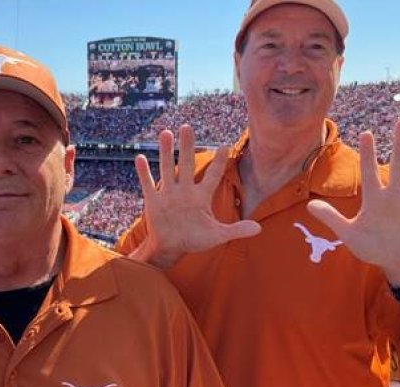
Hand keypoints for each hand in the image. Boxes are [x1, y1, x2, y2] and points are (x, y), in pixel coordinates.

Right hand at [134, 125, 260, 267]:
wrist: (172, 248)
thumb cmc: (195, 240)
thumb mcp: (218, 236)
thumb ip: (237, 230)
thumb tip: (259, 229)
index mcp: (202, 196)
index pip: (213, 176)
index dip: (218, 162)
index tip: (224, 146)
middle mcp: (185, 190)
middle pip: (187, 164)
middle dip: (187, 146)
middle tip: (187, 127)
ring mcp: (169, 194)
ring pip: (167, 168)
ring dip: (166, 152)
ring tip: (165, 133)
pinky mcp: (154, 202)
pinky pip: (148, 184)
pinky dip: (144, 173)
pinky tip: (140, 158)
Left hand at [307, 118, 399, 286]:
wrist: (396, 263)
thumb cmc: (372, 248)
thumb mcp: (349, 234)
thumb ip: (331, 218)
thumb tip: (308, 206)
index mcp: (374, 198)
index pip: (369, 171)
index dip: (368, 154)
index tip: (366, 133)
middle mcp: (394, 195)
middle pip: (398, 164)